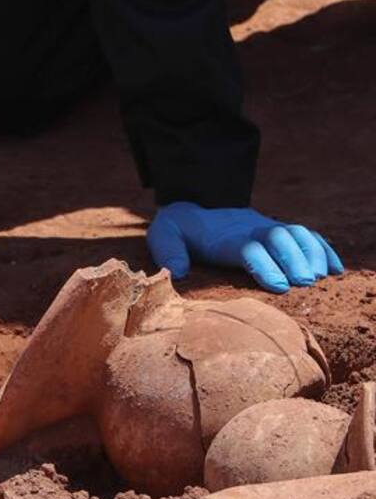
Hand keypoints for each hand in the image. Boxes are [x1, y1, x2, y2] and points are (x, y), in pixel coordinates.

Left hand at [147, 202, 342, 293]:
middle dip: (294, 259)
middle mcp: (250, 229)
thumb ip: (169, 252)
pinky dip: (322, 249)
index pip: (249, 249)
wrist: (191, 211)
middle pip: (278, 239)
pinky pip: (305, 235)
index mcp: (224, 237)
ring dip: (312, 253)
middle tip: (306, 282)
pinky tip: (336, 268)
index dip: (265, 266)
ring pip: (295, 234)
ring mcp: (266, 228)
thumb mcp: (163, 237)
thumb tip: (178, 273)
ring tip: (324, 276)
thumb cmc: (177, 232)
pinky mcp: (277, 231)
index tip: (278, 286)